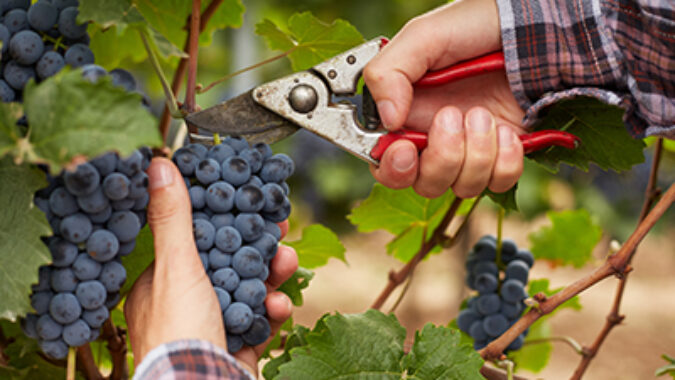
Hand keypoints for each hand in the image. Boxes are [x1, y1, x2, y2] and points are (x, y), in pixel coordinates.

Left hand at [125, 158, 297, 375]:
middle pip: (228, 264)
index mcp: (162, 285)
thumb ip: (173, 218)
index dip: (223, 219)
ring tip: (288, 261)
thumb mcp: (176, 267)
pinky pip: (259, 323)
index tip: (246, 201)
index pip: (194, 240)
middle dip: (257, 246)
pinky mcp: (237, 346)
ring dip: (271, 276)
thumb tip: (158, 166)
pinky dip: (272, 313)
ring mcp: (213, 326)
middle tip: (280, 228)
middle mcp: (186, 305)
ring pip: (248, 291)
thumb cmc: (179, 334)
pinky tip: (279, 308)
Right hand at [363, 0, 525, 197]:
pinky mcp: (503, 155)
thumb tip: (387, 120)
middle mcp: (434, 138)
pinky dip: (504, 161)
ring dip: (476, 153)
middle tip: (454, 115)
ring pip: (462, 186)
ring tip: (484, 113)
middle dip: (442, 158)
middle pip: (424, 183)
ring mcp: (470, 149)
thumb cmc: (474, 26)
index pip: (384, 162)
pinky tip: (506, 131)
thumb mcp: (423, 37)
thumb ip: (389, 73)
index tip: (407, 150)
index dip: (392, 167)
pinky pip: (498, 182)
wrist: (530, 28)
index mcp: (406, 114)